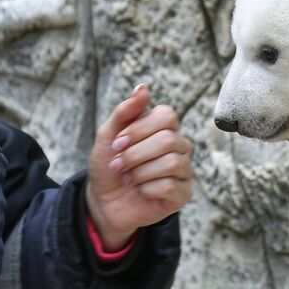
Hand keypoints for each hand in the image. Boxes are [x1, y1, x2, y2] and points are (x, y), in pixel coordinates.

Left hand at [86, 84, 193, 249]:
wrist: (104, 201)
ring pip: (171, 163)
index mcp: (164, 128)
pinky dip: (147, 189)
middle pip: (168, 140)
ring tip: (129, 178)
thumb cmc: (109, 165)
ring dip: (140, 172)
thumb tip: (143, 87)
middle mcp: (179, 146)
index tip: (117, 142)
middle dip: (135, 154)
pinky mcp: (183, 194)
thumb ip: (125, 111)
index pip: (167, 116)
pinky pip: (170, 186)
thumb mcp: (108, 136)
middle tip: (119, 164)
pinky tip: (141, 191)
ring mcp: (184, 170)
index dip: (139, 129)